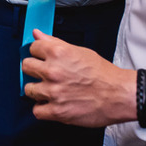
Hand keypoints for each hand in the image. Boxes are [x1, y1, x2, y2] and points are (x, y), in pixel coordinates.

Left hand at [21, 33, 135, 127]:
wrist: (119, 95)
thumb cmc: (103, 74)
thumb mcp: (79, 51)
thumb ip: (55, 42)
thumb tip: (37, 34)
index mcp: (58, 53)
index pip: (32, 48)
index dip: (39, 53)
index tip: (43, 58)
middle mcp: (53, 71)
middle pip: (26, 67)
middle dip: (35, 70)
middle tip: (45, 74)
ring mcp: (53, 92)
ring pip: (28, 89)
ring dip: (38, 90)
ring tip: (51, 90)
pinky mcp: (57, 111)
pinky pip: (37, 111)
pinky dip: (43, 109)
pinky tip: (51, 104)